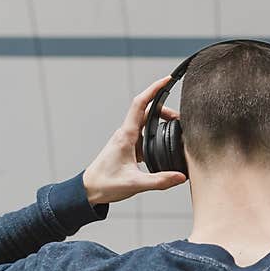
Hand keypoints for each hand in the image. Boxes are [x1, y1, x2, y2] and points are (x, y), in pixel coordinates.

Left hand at [83, 76, 186, 204]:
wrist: (89, 190)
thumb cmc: (105, 184)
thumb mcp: (135, 184)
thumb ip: (159, 180)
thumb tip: (180, 177)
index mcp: (126, 136)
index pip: (140, 104)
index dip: (154, 89)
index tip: (166, 80)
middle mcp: (126, 134)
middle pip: (147, 112)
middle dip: (165, 110)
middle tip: (181, 119)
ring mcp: (126, 140)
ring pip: (146, 123)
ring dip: (161, 122)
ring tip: (176, 129)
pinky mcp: (128, 148)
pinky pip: (144, 135)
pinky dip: (156, 134)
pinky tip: (164, 143)